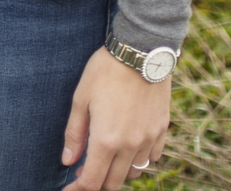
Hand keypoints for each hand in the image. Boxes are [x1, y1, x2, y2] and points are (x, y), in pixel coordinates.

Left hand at [62, 47, 171, 186]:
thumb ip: (74, 134)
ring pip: (134, 172)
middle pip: (113, 182)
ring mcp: (149, 139)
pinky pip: (152, 158)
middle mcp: (130, 146)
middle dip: (97, 183)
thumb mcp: (81, 99)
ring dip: (118, 173)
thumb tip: (68, 162)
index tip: (69, 190)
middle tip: (83, 171)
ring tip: (105, 159)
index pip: (92, 181)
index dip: (79, 190)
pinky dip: (139, 160)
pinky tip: (128, 149)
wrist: (141, 52)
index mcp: (106, 140)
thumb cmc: (105, 72)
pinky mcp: (162, 130)